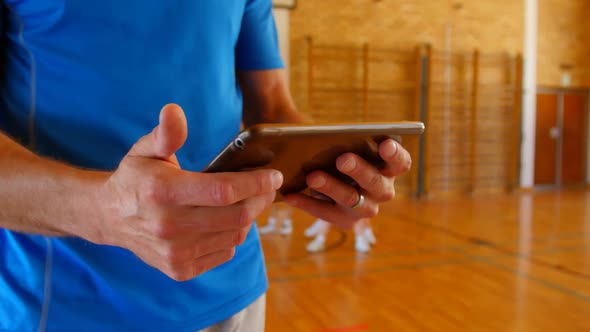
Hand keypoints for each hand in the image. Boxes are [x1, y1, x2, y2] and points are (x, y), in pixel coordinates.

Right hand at [95, 104, 282, 280]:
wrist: (110, 218)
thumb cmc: (135, 178)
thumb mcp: (145, 150)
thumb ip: (166, 133)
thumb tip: (174, 110)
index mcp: (163, 192)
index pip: (224, 191)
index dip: (255, 183)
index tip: (274, 175)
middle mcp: (169, 226)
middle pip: (236, 216)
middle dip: (261, 199)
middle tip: (269, 187)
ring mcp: (175, 252)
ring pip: (234, 235)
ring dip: (249, 217)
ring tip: (249, 200)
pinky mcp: (180, 269)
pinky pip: (224, 252)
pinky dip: (233, 235)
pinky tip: (227, 221)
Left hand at [283, 139, 410, 227]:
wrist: (326, 170)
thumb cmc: (339, 148)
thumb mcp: (344, 142)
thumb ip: (342, 138)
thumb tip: (320, 133)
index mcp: (390, 168)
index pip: (401, 162)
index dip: (395, 155)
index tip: (385, 145)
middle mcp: (383, 191)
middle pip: (375, 182)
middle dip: (359, 171)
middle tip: (342, 159)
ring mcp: (366, 208)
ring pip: (351, 199)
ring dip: (331, 188)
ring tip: (313, 177)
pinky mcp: (345, 221)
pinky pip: (325, 213)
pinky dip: (307, 203)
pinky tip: (290, 195)